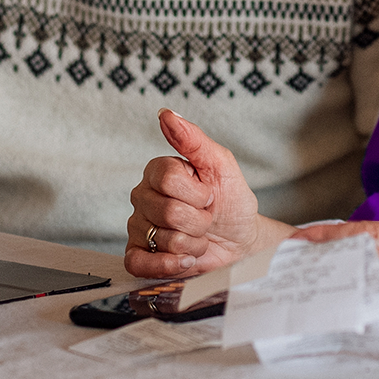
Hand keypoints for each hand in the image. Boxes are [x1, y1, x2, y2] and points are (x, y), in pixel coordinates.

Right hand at [125, 109, 263, 277]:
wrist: (241, 241)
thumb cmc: (232, 202)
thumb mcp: (221, 165)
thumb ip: (193, 138)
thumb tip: (166, 114)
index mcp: (158, 171)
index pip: (167, 179)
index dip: (197, 193)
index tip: (210, 195)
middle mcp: (143, 197)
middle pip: (167, 211)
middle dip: (199, 221)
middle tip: (206, 219)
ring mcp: (138, 227)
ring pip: (162, 239)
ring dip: (193, 243)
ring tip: (198, 237)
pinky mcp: (138, 256)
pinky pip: (139, 263)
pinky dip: (169, 265)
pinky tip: (185, 258)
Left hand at [293, 220, 378, 338]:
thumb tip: (355, 242)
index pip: (371, 236)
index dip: (332, 237)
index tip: (304, 237)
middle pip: (364, 269)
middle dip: (330, 266)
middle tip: (301, 263)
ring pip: (370, 299)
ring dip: (342, 292)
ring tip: (318, 285)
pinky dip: (367, 312)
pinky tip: (349, 307)